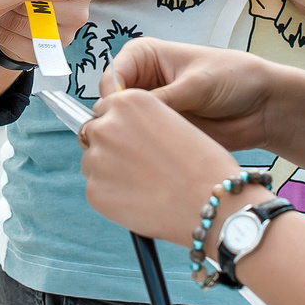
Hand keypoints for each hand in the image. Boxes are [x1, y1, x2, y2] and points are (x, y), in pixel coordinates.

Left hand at [79, 86, 252, 247]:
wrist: (212, 203)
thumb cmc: (203, 164)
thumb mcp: (172, 121)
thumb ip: (140, 121)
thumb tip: (117, 131)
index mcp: (129, 101)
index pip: (104, 108)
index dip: (117, 124)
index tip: (127, 138)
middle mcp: (108, 125)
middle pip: (93, 133)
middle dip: (109, 147)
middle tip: (136, 165)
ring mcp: (98, 159)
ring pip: (92, 163)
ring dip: (109, 171)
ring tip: (144, 184)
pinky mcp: (95, 191)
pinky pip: (96, 190)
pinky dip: (113, 196)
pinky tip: (141, 199)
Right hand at [101, 37, 277, 151]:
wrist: (264, 106)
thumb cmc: (234, 78)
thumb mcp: (196, 84)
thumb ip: (162, 99)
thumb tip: (127, 114)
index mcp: (143, 56)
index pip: (111, 78)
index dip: (112, 101)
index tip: (120, 120)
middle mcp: (142, 81)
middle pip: (112, 105)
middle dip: (117, 123)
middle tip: (129, 142)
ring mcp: (151, 109)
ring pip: (124, 127)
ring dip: (130, 140)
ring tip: (145, 152)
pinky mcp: (161, 132)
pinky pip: (142, 144)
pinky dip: (144, 152)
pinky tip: (153, 160)